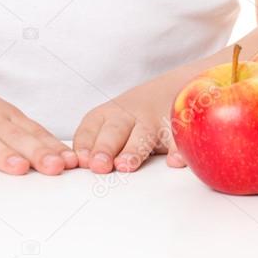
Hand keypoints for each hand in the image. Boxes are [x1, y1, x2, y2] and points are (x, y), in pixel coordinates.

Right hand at [0, 66, 77, 175]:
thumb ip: (24, 135)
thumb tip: (59, 157)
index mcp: (3, 115)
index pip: (32, 132)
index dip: (52, 147)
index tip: (72, 162)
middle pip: (14, 137)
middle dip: (37, 152)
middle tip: (56, 167)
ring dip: (0, 154)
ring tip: (17, 168)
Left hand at [72, 71, 187, 173]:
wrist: (174, 88)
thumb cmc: (132, 119)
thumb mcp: (111, 126)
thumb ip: (95, 146)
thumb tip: (80, 168)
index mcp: (106, 116)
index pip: (90, 129)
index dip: (85, 145)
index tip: (82, 161)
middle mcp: (128, 115)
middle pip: (114, 131)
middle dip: (105, 148)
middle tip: (99, 165)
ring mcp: (153, 119)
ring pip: (142, 134)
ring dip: (133, 150)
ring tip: (126, 165)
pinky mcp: (176, 126)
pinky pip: (177, 138)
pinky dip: (177, 149)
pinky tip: (175, 161)